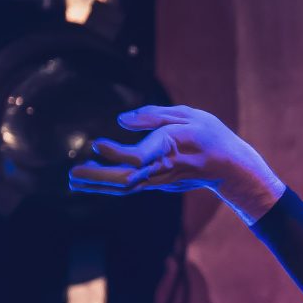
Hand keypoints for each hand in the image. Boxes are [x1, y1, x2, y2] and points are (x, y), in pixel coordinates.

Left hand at [69, 105, 284, 223]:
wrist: (231, 167)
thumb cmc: (211, 136)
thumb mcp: (188, 115)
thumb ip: (153, 116)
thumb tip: (122, 120)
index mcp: (169, 150)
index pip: (138, 156)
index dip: (115, 152)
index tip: (96, 144)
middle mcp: (160, 170)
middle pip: (124, 178)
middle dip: (97, 177)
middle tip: (71, 175)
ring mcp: (158, 180)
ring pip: (124, 186)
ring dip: (98, 184)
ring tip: (74, 180)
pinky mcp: (157, 183)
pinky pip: (129, 185)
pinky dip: (109, 184)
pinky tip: (93, 181)